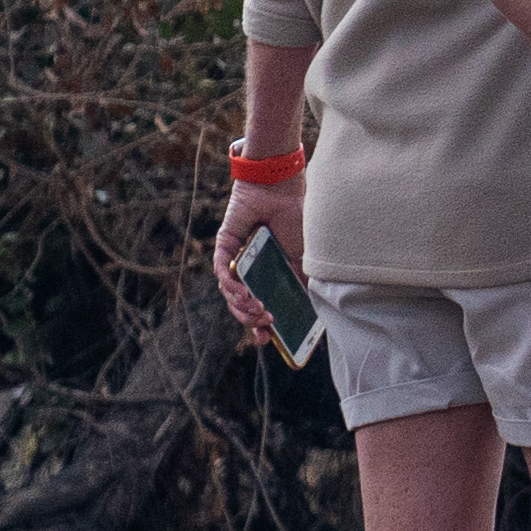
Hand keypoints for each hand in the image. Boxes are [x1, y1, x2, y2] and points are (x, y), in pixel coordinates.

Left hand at [211, 171, 294, 338]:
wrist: (284, 191)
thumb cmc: (297, 220)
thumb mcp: (306, 259)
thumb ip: (303, 282)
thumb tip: (309, 311)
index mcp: (269, 275)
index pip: (261, 306)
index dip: (262, 325)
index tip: (269, 340)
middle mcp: (250, 270)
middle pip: (242, 304)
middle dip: (252, 318)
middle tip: (266, 322)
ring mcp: (236, 260)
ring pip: (230, 292)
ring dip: (240, 305)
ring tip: (257, 306)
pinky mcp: (225, 246)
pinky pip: (221, 271)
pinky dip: (230, 284)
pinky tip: (241, 292)